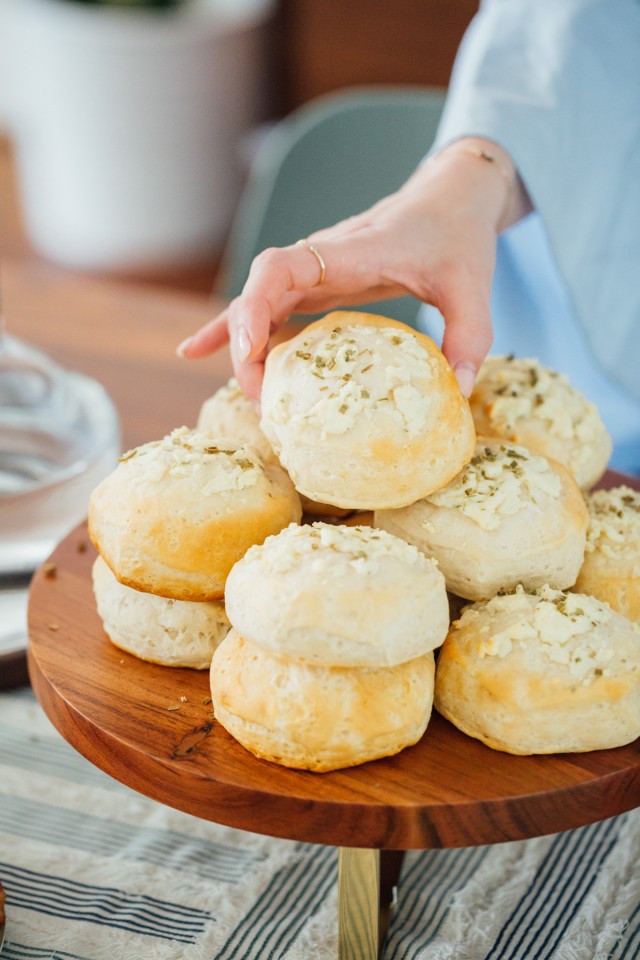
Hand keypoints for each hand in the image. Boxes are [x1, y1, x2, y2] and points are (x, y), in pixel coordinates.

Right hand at [178, 137, 530, 402]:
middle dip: (246, 345)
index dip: (255, 306)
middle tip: (263, 400)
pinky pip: (269, 307)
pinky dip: (238, 330)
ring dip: (245, 347)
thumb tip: (457, 392)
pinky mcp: (317, 284)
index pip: (282, 267)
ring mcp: (315, 271)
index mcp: (352, 252)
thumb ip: (470, 336)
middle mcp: (322, 258)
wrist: (450, 197)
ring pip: (258, 303)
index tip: (251, 351)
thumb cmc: (458, 236)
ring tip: (252, 398)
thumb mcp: (474, 286)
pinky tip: (201, 351)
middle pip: (259, 294)